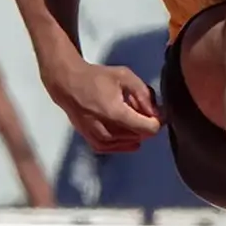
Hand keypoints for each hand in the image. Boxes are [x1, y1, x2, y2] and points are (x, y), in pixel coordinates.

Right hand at [46, 63, 162, 153]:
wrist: (69, 85)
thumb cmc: (97, 78)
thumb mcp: (125, 77)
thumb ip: (144, 94)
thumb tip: (156, 114)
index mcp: (115, 113)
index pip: (147, 129)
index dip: (155, 122)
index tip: (153, 112)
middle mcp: (106, 131)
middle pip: (140, 136)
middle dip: (143, 124)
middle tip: (136, 108)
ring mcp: (99, 139)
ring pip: (130, 143)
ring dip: (133, 131)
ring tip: (126, 114)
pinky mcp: (94, 143)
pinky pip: (117, 148)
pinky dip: (124, 140)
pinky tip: (122, 127)